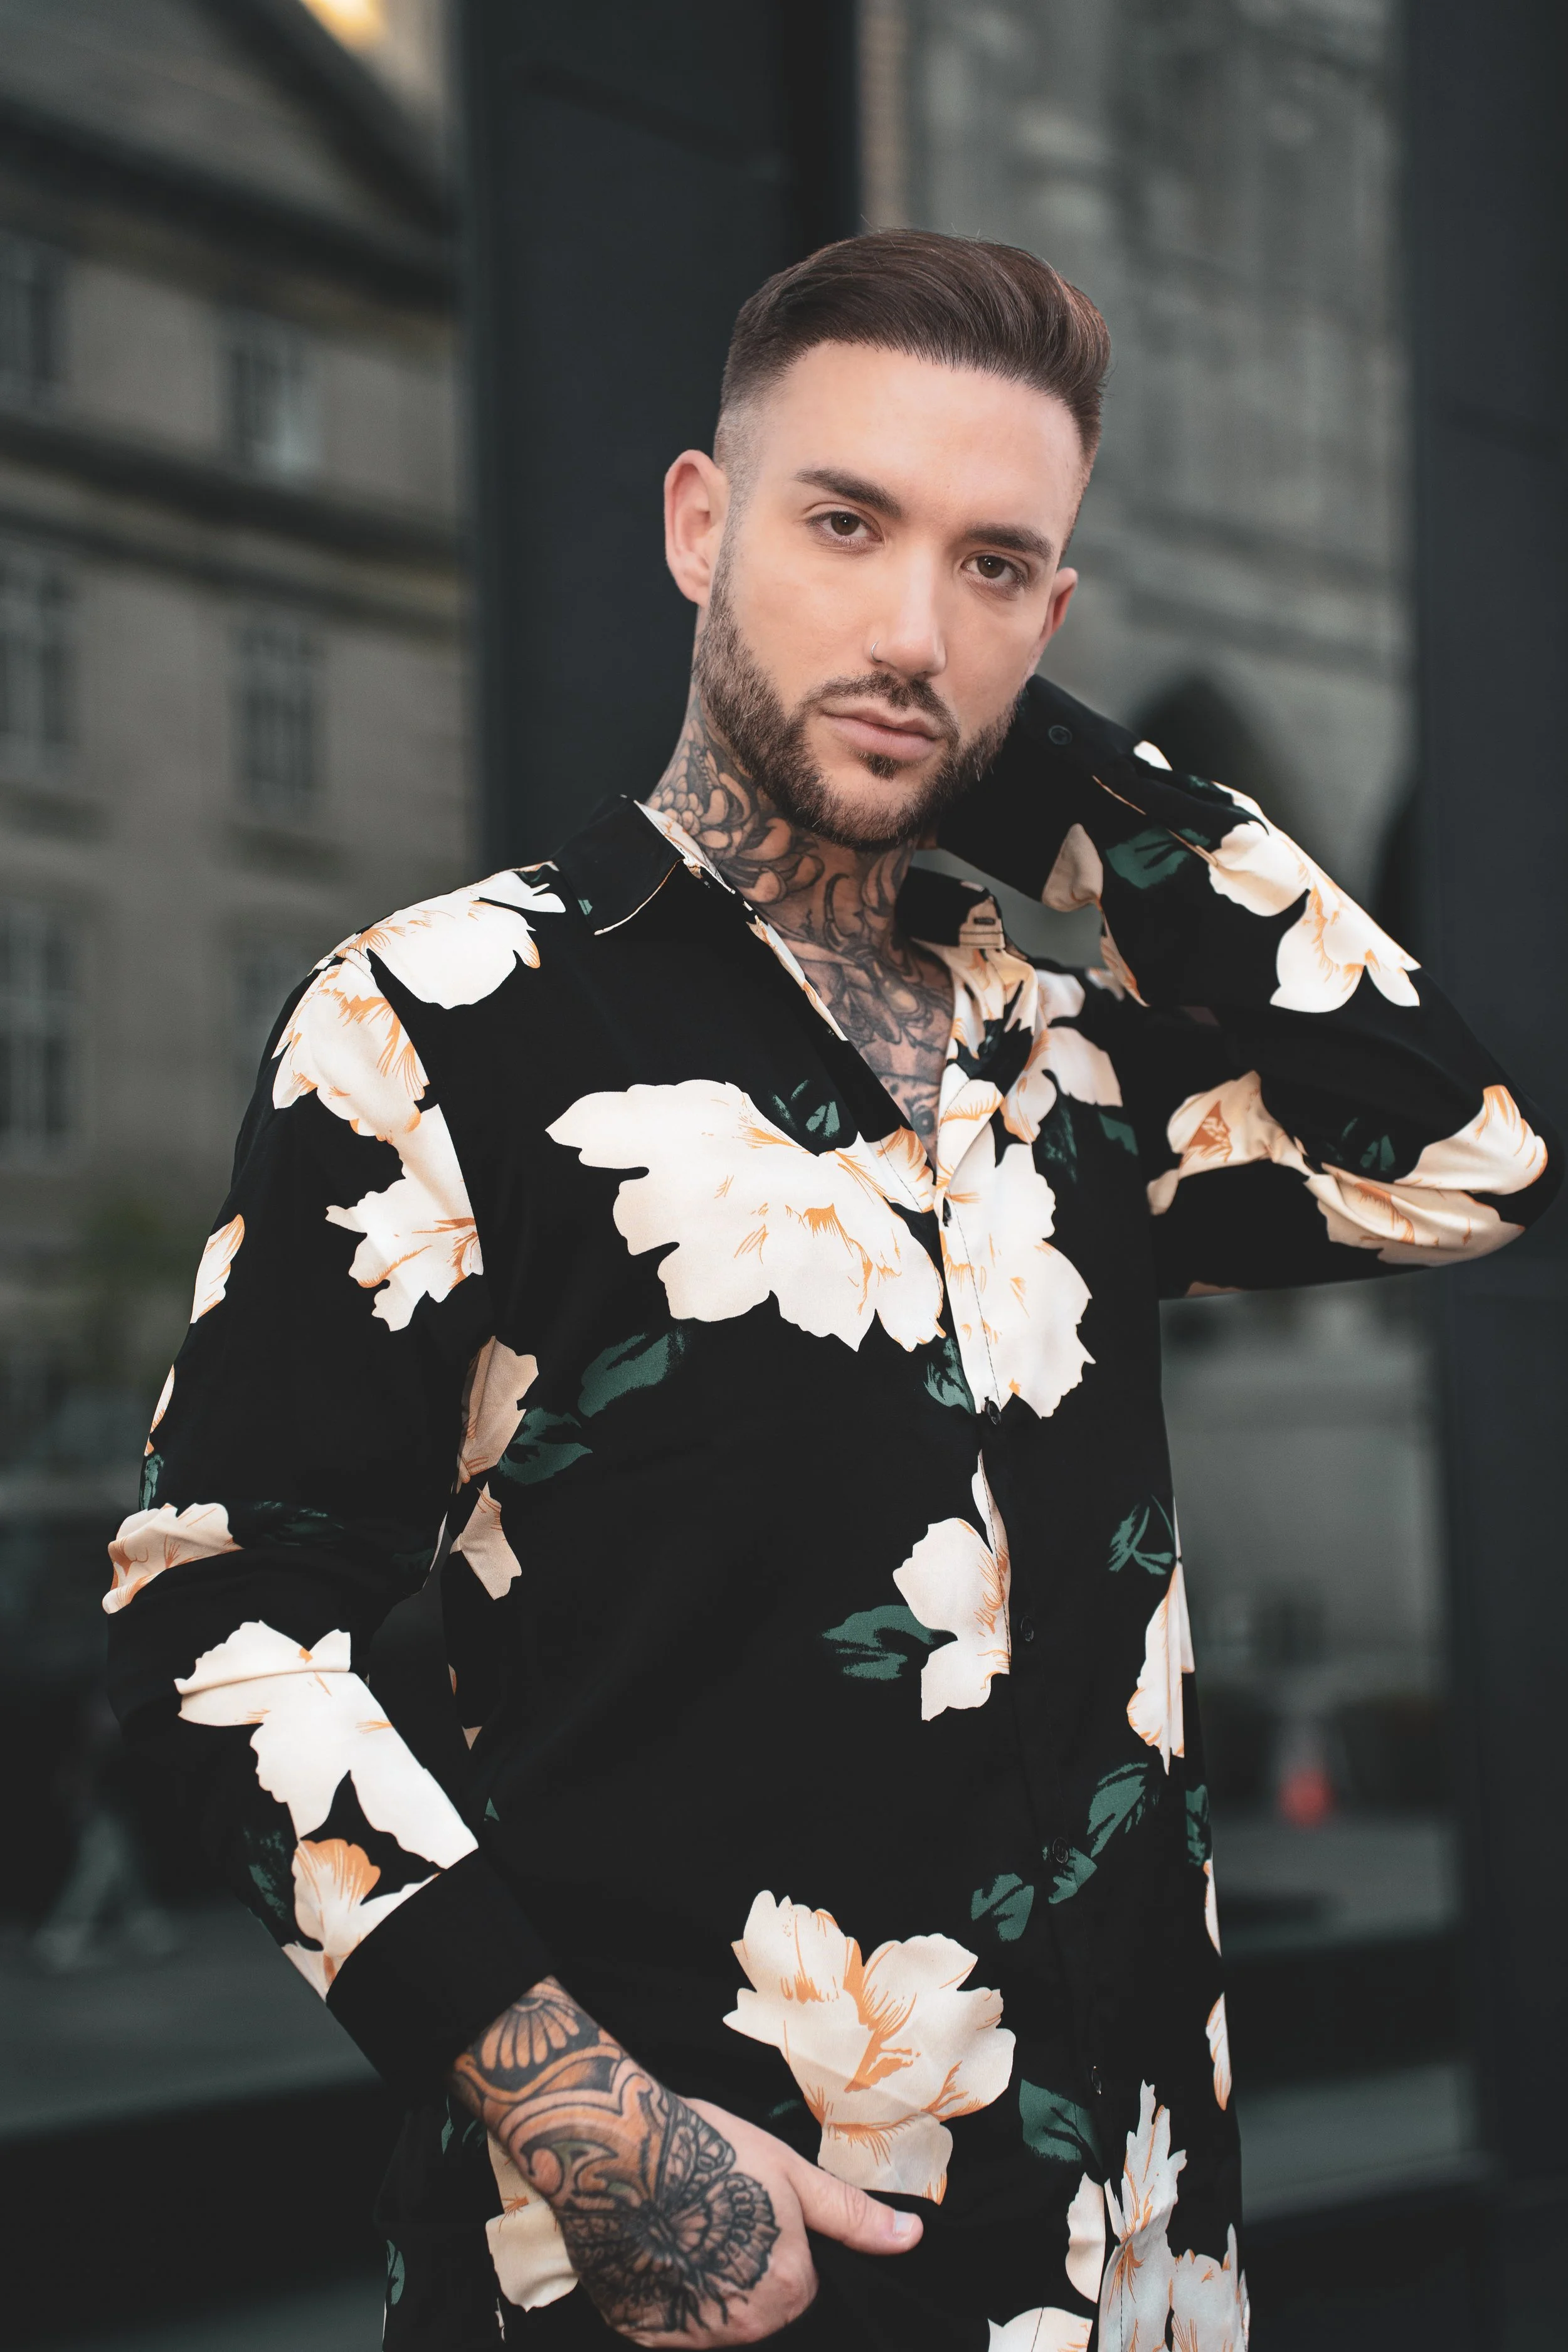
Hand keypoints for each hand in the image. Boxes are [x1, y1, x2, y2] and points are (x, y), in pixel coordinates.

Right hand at [622, 2095, 920, 2347]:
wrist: (617, 2151)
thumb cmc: (708, 2150)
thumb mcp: (791, 2172)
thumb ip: (852, 2216)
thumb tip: (911, 2238)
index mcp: (787, 2289)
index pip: (802, 2284)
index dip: (781, 2242)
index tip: (750, 2207)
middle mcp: (741, 2326)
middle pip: (760, 2305)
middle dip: (744, 2266)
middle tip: (713, 2212)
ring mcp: (687, 2334)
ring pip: (714, 2315)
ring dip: (704, 2282)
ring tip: (680, 2224)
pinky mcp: (639, 2331)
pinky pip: (667, 2320)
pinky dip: (663, 2292)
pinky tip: (652, 2246)